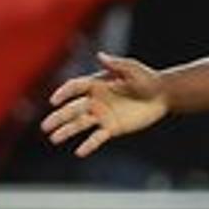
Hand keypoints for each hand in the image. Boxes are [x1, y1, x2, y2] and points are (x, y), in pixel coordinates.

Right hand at [46, 54, 171, 155]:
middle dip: (58, 118)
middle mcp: (95, 100)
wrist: (162, 96)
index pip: (75, 88)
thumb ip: (117, 65)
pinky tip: (79, 152)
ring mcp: (102, 115)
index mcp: (97, 84)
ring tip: (54, 139)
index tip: (54, 101)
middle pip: (72, 109)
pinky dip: (88, 145)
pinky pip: (97, 138)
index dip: (63, 94)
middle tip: (45, 127)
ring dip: (66, 131)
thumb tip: (100, 55)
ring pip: (80, 124)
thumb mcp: (133, 70)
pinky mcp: (112, 128)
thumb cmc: (148, 79)